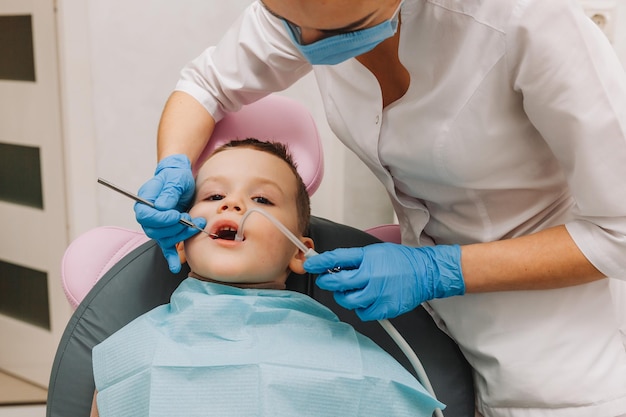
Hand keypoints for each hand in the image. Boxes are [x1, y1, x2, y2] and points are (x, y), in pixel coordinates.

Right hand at [134, 154, 205, 272]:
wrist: (180, 179)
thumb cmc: (176, 177)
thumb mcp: (175, 179)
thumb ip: (169, 192)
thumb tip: (163, 207)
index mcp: (145, 201)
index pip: (146, 216)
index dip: (162, 219)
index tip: (178, 215)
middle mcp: (148, 216)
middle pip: (156, 230)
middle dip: (176, 227)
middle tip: (192, 219)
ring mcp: (157, 226)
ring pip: (165, 238)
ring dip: (182, 235)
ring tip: (197, 224)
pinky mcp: (167, 232)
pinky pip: (166, 247)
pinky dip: (171, 258)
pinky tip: (175, 267)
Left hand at [304, 243, 464, 320]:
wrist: (425, 273)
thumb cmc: (400, 261)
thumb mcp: (373, 251)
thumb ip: (352, 259)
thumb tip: (331, 263)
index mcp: (368, 260)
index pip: (337, 260)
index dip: (319, 263)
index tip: (310, 265)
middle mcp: (372, 277)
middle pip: (338, 284)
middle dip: (328, 282)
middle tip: (327, 280)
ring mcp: (379, 295)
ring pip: (349, 301)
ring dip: (345, 296)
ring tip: (352, 290)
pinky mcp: (385, 309)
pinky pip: (363, 313)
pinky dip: (361, 308)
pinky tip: (366, 300)